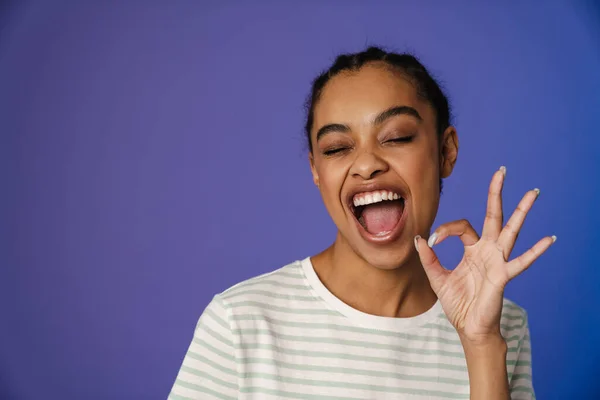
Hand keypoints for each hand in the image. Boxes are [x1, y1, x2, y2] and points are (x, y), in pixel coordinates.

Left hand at [414, 166, 554, 343]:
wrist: (468, 326)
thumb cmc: (458, 302)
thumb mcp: (437, 278)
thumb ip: (428, 259)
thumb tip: (419, 238)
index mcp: (472, 249)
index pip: (462, 226)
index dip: (445, 230)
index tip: (431, 242)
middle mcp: (487, 250)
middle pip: (494, 216)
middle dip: (496, 194)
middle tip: (501, 171)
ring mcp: (497, 261)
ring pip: (510, 231)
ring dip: (521, 212)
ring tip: (533, 192)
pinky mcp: (503, 275)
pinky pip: (521, 262)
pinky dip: (535, 251)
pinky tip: (548, 239)